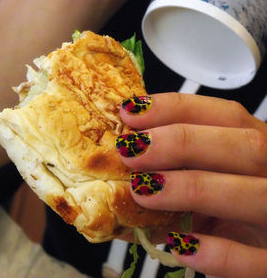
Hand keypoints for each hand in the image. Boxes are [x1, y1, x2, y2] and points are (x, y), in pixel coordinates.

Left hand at [116, 92, 266, 277]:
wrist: (263, 254)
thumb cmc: (230, 212)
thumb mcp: (207, 185)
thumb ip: (173, 175)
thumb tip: (117, 174)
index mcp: (258, 150)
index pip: (226, 115)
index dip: (176, 109)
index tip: (130, 112)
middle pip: (245, 146)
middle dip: (182, 142)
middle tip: (131, 151)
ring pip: (255, 196)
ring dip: (193, 189)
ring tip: (142, 191)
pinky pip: (257, 260)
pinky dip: (219, 254)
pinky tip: (180, 246)